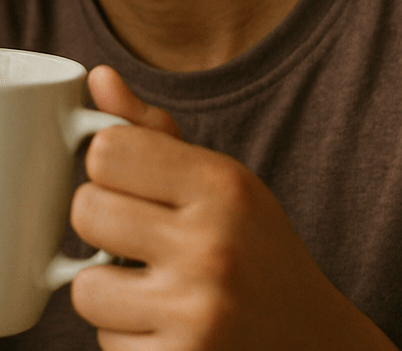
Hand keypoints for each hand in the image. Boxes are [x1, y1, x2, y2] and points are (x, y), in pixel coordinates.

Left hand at [68, 66, 396, 350]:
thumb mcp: (219, 183)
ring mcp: (198, 313)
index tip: (135, 186)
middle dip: (104, 227)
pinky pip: (104, 341)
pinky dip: (125, 337)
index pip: (105, 150)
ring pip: (85, 287)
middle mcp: (213, 247)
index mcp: (222, 187)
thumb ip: (151, 131)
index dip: (110, 168)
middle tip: (141, 240)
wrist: (316, 343)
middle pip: (85, 211)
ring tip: (153, 289)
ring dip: (110, 291)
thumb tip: (97, 78)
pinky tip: (164, 328)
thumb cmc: (253, 250)